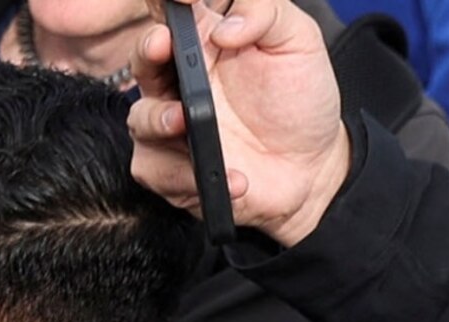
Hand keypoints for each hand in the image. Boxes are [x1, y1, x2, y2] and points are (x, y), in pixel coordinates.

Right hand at [129, 0, 350, 244]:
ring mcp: (168, 122)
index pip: (175, 9)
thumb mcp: (298, 41)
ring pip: (140, 116)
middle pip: (144, 56)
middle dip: (147, 49)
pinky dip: (189, 174)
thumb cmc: (298, 99)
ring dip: (160, 119)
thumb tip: (224, 29)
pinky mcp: (165, 167)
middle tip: (161, 45)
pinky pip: (156, 168)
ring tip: (187, 123)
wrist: (309, 165)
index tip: (182, 0)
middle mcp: (180, 78)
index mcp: (206, 39)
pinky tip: (232, 177)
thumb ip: (266, 14)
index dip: (169, 0)